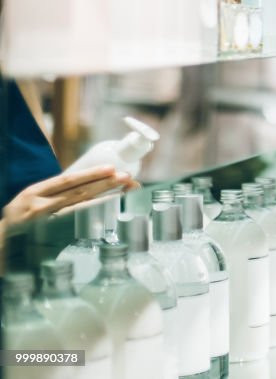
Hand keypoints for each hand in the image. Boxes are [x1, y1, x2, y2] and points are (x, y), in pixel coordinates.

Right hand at [2, 166, 138, 226]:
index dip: (90, 173)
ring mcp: (45, 225)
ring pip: (80, 209)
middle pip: (78, 193)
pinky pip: (76, 227)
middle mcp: (39, 207)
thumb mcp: (31, 199)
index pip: (67, 180)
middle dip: (104, 184)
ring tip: (124, 192)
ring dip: (105, 200)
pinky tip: (109, 214)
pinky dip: (93, 219)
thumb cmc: (20, 218)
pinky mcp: (50, 239)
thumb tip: (89, 183)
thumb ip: (55, 192)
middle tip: (126, 177)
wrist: (1, 244)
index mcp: (34, 192)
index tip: (111, 168)